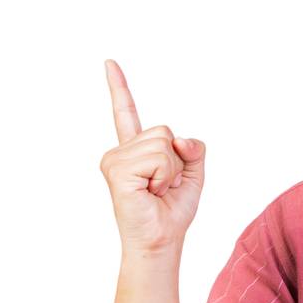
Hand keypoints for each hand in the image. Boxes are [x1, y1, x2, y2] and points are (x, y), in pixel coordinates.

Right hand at [99, 59, 205, 254]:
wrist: (162, 239)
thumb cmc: (172, 210)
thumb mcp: (193, 173)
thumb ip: (193, 148)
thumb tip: (179, 139)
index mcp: (135, 150)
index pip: (126, 112)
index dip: (118, 87)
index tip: (109, 62)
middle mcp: (120, 151)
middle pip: (165, 130)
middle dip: (177, 159)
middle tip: (164, 185)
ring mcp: (115, 159)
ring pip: (164, 142)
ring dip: (172, 169)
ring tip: (157, 189)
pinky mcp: (116, 170)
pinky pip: (159, 157)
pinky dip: (165, 175)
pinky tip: (151, 191)